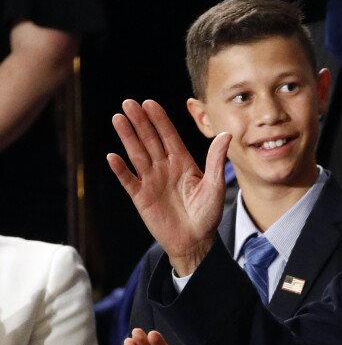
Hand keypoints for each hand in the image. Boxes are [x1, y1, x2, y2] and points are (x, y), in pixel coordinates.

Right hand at [107, 99, 229, 274]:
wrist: (196, 241)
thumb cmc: (208, 214)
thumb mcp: (215, 185)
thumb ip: (217, 160)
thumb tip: (226, 134)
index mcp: (183, 163)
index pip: (169, 136)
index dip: (159, 120)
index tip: (149, 103)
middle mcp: (165, 168)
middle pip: (149, 140)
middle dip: (139, 122)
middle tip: (128, 103)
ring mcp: (151, 181)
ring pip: (137, 154)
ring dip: (127, 137)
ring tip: (118, 119)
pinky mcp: (141, 197)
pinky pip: (128, 180)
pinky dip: (120, 169)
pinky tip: (112, 157)